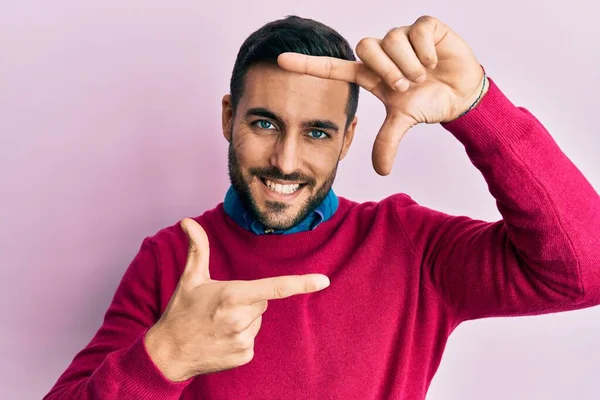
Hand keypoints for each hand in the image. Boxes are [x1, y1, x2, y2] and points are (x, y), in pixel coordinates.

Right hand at [144, 218, 329, 381]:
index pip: (274, 288)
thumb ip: (197, 247)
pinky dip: (241, 336)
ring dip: (244, 319)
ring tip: (219, 323)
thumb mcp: (190, 278)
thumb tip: (187, 221)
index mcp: (232, 296)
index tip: (324, 281)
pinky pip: (252, 338)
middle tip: (222, 306)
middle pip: (263, 301)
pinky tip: (221, 338)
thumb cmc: (181, 311)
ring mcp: (243, 341)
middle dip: (248, 300)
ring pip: (258, 319)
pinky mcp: (244, 356)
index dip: (301, 283)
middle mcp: (240, 320)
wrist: (168, 353)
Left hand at [277, 15, 487, 175]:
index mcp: (370, 74)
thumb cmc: (427, 103)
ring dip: (409, 64)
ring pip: (392, 41)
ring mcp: (402, 37)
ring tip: (422, 75)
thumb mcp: (404, 122)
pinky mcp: (425, 27)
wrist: (460, 94)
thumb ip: (388, 141)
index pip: (334, 67)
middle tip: (404, 86)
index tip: (280, 61)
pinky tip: (434, 61)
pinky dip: (426, 51)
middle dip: (387, 70)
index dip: (308, 65)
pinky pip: (417, 31)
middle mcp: (382, 53)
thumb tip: (381, 170)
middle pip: (366, 48)